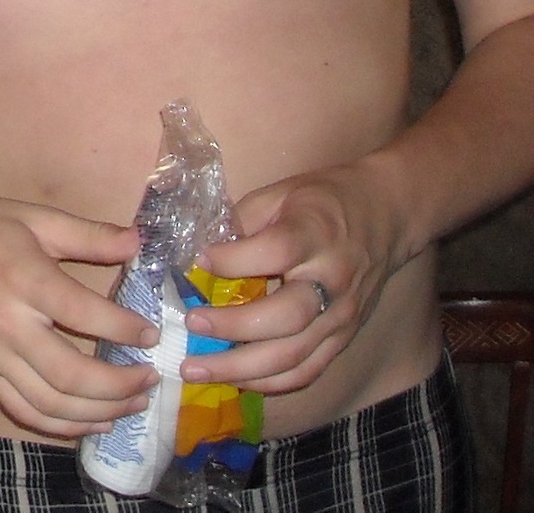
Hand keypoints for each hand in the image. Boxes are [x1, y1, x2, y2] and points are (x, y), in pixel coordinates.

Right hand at [0, 186, 155, 438]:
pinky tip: (92, 420)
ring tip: (132, 405)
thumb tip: (139, 243)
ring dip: (101, 412)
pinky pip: (24, 411)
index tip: (151, 333)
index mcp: (24, 278)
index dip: (128, 329)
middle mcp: (6, 323)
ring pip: (53, 404)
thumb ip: (89, 234)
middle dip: (122, 385)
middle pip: (74, 375)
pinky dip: (63, 425)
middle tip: (150, 379)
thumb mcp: (33, 217)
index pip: (88, 315)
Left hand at [185, 163, 402, 394]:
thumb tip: (198, 254)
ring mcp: (341, 316)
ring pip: (294, 355)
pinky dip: (268, 382)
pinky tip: (233, 381)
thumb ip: (241, 221)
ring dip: (241, 369)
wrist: (387, 215)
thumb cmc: (323, 201)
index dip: (232, 260)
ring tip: (196, 369)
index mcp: (314, 234)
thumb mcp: (279, 194)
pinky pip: (307, 371)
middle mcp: (332, 280)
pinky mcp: (343, 339)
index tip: (198, 261)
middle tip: (190, 326)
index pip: (274, 251)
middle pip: (285, 316)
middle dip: (232, 328)